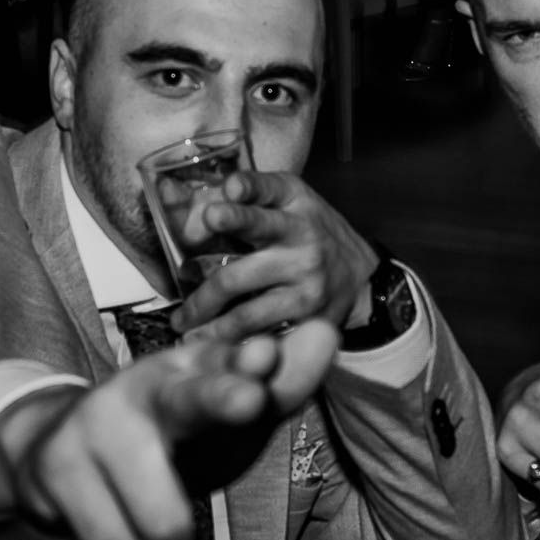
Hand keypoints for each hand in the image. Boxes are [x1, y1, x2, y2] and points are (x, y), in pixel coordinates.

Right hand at [0, 321, 337, 539]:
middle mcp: (145, 387)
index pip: (231, 363)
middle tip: (252, 401)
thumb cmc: (167, 435)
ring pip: (162, 520)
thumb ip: (279, 388)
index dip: (250, 363)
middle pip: (193, 399)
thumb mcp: (221, 416)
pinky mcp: (58, 472)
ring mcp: (97, 426)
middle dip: (224, 398)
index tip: (269, 355)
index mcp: (193, 369)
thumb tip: (324, 334)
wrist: (50, 450)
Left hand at [171, 171, 379, 341]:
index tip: (212, 214)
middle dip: (205, 294)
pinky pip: (265, 334)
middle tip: (179, 309)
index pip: (263, 202)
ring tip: (184, 331)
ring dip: (210, 324)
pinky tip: (214, 348)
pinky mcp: (311, 319)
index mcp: (294, 210)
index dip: (237, 209)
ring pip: (248, 313)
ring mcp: (307, 287)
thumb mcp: (291, 198)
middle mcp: (302, 246)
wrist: (361, 275)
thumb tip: (201, 191)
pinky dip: (236, 344)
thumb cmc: (310, 229)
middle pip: (240, 276)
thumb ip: (251, 191)